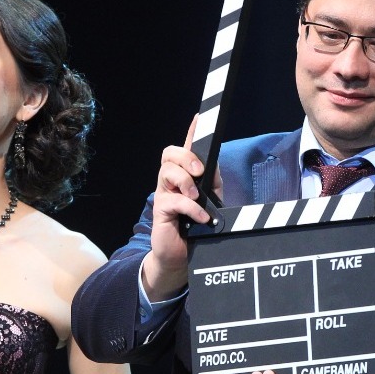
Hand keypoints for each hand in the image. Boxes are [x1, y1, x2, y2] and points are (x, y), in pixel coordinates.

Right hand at [142, 116, 222, 300]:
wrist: (182, 256)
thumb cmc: (197, 227)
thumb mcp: (211, 203)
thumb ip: (213, 184)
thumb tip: (214, 168)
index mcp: (185, 175)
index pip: (186, 148)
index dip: (192, 131)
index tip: (200, 116)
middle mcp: (171, 181)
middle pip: (170, 153)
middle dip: (185, 157)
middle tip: (199, 171)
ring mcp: (164, 194)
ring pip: (167, 171)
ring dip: (185, 181)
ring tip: (197, 197)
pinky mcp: (160, 211)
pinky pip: (174, 200)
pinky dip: (191, 208)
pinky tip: (202, 218)